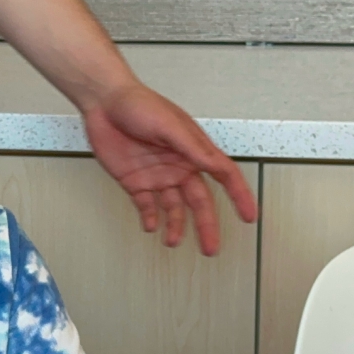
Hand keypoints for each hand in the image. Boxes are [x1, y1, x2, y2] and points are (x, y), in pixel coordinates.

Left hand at [81, 82, 257, 255]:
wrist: (104, 104)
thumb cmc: (140, 106)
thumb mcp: (171, 126)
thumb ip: (193, 149)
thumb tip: (216, 166)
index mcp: (194, 151)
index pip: (224, 177)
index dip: (239, 196)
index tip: (250, 217)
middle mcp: (179, 166)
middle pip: (199, 202)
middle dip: (206, 225)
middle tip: (211, 249)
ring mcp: (157, 175)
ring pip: (172, 208)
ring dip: (175, 226)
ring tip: (172, 242)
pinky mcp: (134, 181)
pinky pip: (145, 206)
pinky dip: (149, 218)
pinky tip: (151, 228)